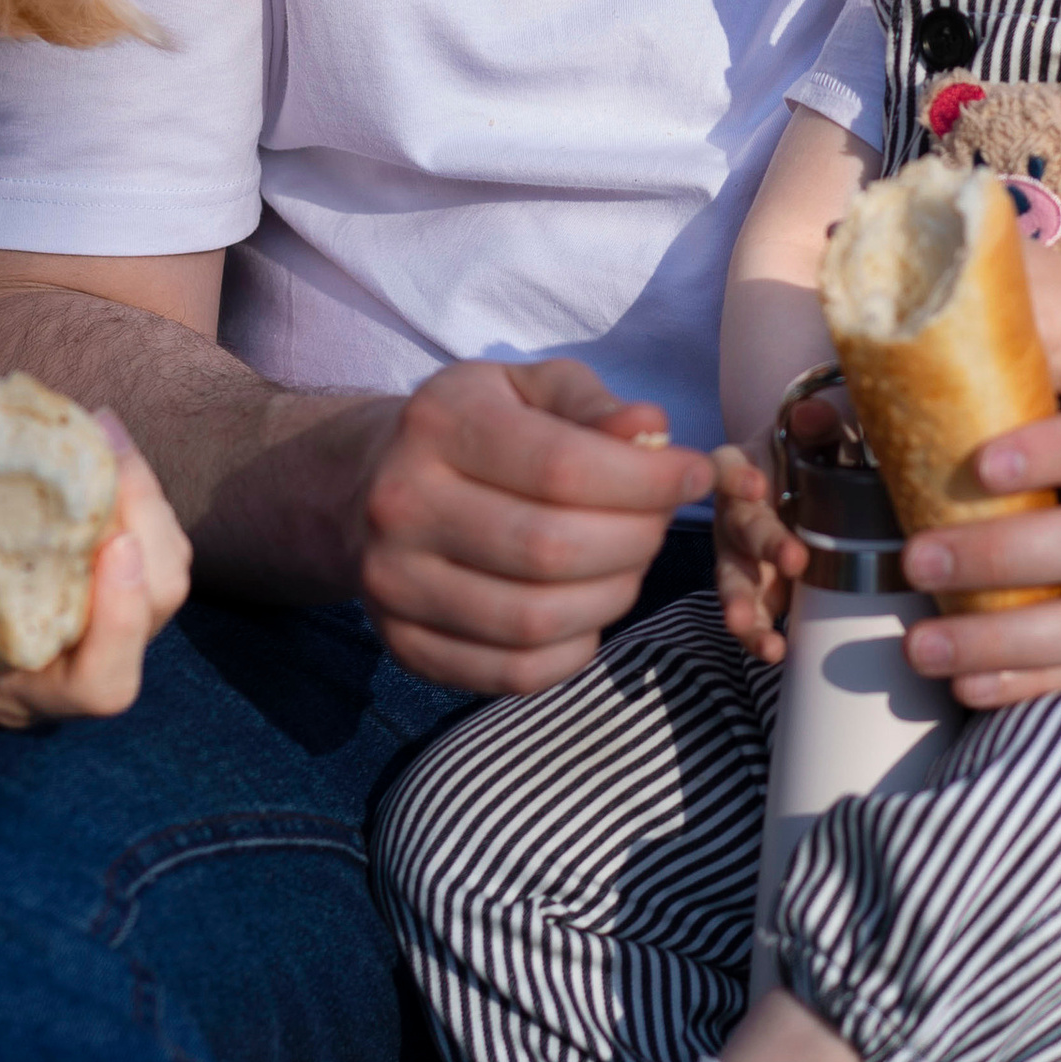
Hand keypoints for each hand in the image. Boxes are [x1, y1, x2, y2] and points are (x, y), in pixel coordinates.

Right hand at [0, 416, 193, 727]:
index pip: (102, 682)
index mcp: (21, 685)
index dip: (122, 621)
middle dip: (147, 533)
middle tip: (112, 458)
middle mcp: (70, 659)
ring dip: (145, 499)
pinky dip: (130, 483)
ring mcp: (92, 613)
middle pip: (152, 613)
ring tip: (103, 432)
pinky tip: (98, 433)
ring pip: (162, 568)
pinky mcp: (100, 565)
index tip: (116, 543)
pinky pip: (144, 530)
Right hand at [357, 359, 712, 696]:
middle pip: (551, 549)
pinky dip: (572, 650)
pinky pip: (511, 673)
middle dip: (636, 540)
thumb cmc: (474, 427)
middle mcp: (403, 505)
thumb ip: (592, 405)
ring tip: (628, 564)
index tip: (695, 475)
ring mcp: (395, 584)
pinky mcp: (404, 646)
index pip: (563, 467)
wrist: (365, 484)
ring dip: (611, 597)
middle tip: (660, 523)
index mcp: (438, 425)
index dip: (648, 481)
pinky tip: (586, 611)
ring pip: (534, 619)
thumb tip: (652, 432)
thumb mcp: (528, 388)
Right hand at [712, 444, 803, 664]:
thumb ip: (817, 423)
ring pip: (732, 581)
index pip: (722, 466)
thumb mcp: (817, 434)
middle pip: (737, 528)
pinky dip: (758, 635)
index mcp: (736, 469)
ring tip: (750, 627)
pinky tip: (775, 652)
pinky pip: (750, 615)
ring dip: (741, 605)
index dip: (733, 475)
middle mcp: (730, 513)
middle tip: (793, 560)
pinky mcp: (754, 592)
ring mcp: (738, 557)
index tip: (756, 483)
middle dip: (762, 545)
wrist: (800, 489)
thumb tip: (812, 415)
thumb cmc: (806, 456)